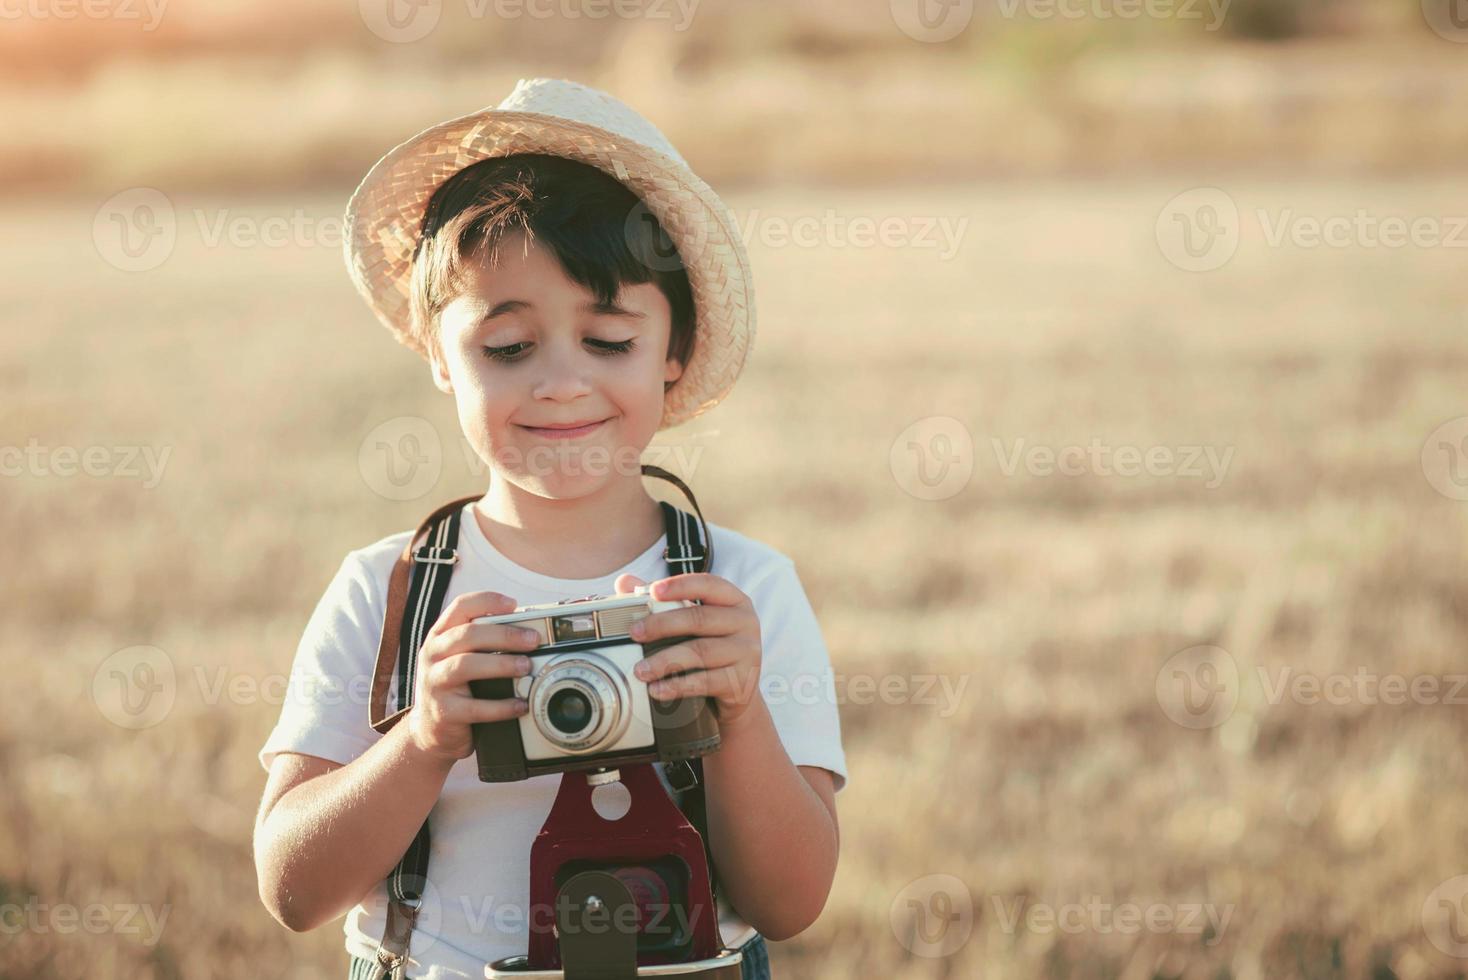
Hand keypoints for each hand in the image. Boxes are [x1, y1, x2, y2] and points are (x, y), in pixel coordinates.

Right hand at [404, 591, 542, 764]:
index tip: (513, 605)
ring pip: (466, 665)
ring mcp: (434, 683)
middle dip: (504, 634)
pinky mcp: (443, 712)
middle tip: (533, 639)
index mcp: (440, 636)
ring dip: (501, 664)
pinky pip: (475, 708)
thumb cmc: (455, 688)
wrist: (431, 732)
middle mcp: (433, 655)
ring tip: (526, 667)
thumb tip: (529, 631)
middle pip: (467, 634)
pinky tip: (520, 704)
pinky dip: (502, 706)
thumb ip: (483, 642)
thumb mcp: (459, 658)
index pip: (460, 607)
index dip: (487, 601)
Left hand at [613, 573, 763, 730]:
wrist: (739, 691)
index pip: (708, 584)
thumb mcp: (693, 620)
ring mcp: (747, 651)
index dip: (680, 586)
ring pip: (700, 652)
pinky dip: (677, 686)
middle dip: (662, 625)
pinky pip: (705, 682)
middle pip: (700, 618)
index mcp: (733, 599)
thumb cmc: (711, 647)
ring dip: (665, 661)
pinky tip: (657, 689)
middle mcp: (745, 621)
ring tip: (640, 670)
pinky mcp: (743, 680)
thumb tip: (625, 582)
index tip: (653, 591)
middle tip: (634, 633)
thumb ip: (662, 600)